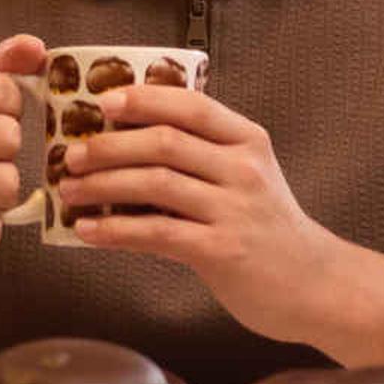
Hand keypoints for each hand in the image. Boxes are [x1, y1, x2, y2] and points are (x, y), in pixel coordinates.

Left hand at [51, 85, 338, 332]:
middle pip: (164, 142)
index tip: (102, 101)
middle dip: (108, 145)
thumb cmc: (269, 229)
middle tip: (71, 154)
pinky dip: (115, 229)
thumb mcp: (248, 176)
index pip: (191, 106)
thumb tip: (129, 139)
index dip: (143, 99)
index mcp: (248, 141)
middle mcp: (243, 169)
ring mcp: (234, 210)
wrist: (314, 284)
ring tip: (69, 190)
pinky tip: (88, 230)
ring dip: (103, 184)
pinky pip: (156, 232)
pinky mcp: (222, 250)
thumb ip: (204, 154)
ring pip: (155, 183)